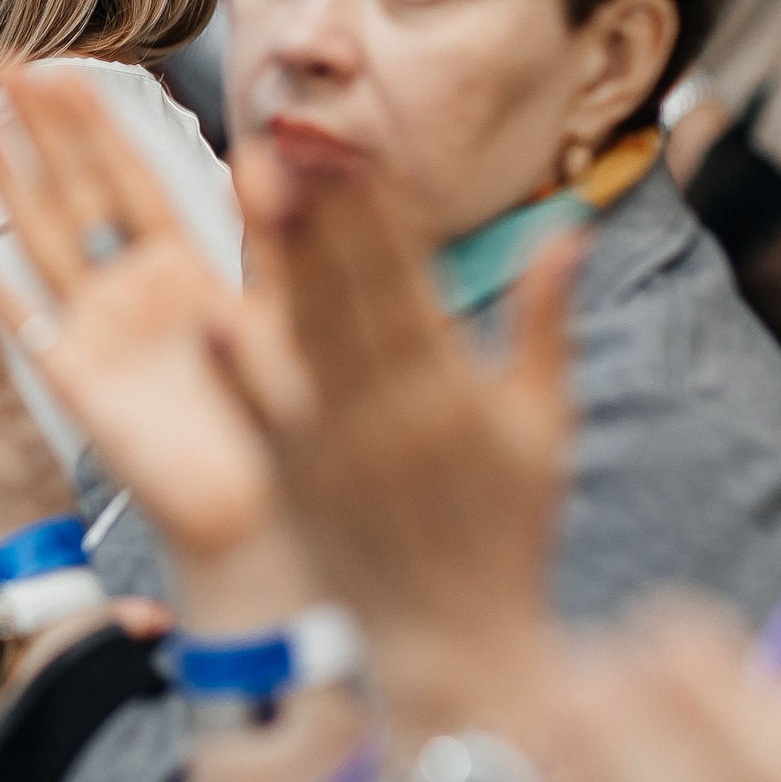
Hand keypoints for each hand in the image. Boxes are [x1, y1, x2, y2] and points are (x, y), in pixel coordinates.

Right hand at [0, 67, 276, 565]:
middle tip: (2, 66)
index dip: (95, 124)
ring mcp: (95, 328)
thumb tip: (261, 157)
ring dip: (4, 177)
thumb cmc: (280, 423)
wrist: (252, 508)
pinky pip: (14, 311)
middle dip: (39, 128)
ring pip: (39, 235)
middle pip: (75, 190)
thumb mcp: (291, 314)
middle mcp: (133, 288)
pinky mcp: (68, 374)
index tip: (63, 71)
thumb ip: (273, 239)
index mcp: (188, 267)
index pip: (130, 177)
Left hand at [243, 148, 577, 732]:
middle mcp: (393, 417)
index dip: (378, 216)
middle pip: (349, 297)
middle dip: (320, 215)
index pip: (410, 283)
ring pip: (302, 340)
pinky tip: (212, 317)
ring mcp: (337, 453)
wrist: (455, 645)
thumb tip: (569, 230)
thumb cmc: (506, 532)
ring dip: (275, 264)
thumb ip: (544, 325)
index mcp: (455, 395)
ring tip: (249, 188)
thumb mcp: (541, 427)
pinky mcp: (295, 487)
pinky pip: (259, 421)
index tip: (353, 151)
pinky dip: (237, 374)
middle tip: (290, 136)